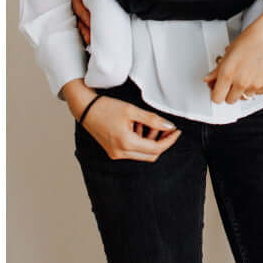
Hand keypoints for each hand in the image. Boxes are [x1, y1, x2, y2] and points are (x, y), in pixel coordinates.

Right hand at [62, 79, 180, 161]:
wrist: (86, 109)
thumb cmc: (106, 107)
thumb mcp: (132, 110)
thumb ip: (152, 119)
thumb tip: (169, 126)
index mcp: (126, 143)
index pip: (156, 149)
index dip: (169, 141)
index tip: (177, 131)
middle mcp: (121, 153)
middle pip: (150, 155)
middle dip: (161, 142)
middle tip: (167, 128)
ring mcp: (116, 154)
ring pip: (142, 154)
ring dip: (150, 141)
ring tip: (148, 123)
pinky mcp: (113, 152)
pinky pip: (133, 151)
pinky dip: (140, 142)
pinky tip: (138, 127)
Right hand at [70, 0, 94, 44]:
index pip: (79, 3)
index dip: (84, 14)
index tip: (91, 23)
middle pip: (79, 13)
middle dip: (85, 27)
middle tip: (91, 39)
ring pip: (82, 17)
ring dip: (86, 29)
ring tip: (91, 42)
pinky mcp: (91, 1)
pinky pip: (88, 15)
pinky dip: (90, 26)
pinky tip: (93, 36)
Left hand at [204, 0, 262, 103]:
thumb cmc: (258, 34)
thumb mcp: (232, 49)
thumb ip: (219, 68)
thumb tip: (211, 77)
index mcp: (228, 73)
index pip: (216, 97)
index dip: (216, 92)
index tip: (217, 87)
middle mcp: (242, 82)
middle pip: (230, 100)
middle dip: (230, 91)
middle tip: (232, 78)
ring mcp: (258, 86)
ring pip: (246, 96)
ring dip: (245, 88)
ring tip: (249, 70)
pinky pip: (261, 92)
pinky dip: (259, 85)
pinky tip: (261, 71)